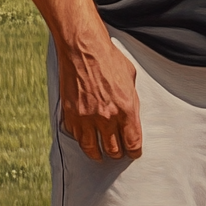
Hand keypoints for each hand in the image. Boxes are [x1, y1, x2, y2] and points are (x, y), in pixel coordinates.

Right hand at [58, 37, 142, 160]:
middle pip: (113, 149)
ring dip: (99, 154)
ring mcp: (87, 118)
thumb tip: (132, 114)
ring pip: (92, 149)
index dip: (134, 151)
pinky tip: (87, 141)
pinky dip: (83, 141)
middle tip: (119, 154)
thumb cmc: (109, 59)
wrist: (83, 49)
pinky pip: (77, 137)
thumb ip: (132, 99)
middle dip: (118, 154)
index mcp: (126, 108)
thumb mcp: (130, 77)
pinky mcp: (71, 115)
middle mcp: (106, 117)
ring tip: (102, 156)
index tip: (134, 153)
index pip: (132, 142)